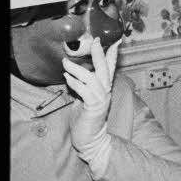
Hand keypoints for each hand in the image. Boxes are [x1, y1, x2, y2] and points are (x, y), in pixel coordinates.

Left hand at [62, 38, 120, 175]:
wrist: (91, 139)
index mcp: (105, 88)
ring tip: (66, 63)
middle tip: (95, 41)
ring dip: (78, 69)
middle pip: (105, 69)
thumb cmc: (86, 120)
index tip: (114, 41)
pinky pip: (85, 91)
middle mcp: (106, 92)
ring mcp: (101, 99)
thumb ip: (82, 86)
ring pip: (92, 78)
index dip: (112, 55)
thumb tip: (73, 73)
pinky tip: (67, 78)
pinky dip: (75, 83)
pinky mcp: (93, 107)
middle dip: (100, 54)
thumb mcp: (84, 98)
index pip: (110, 68)